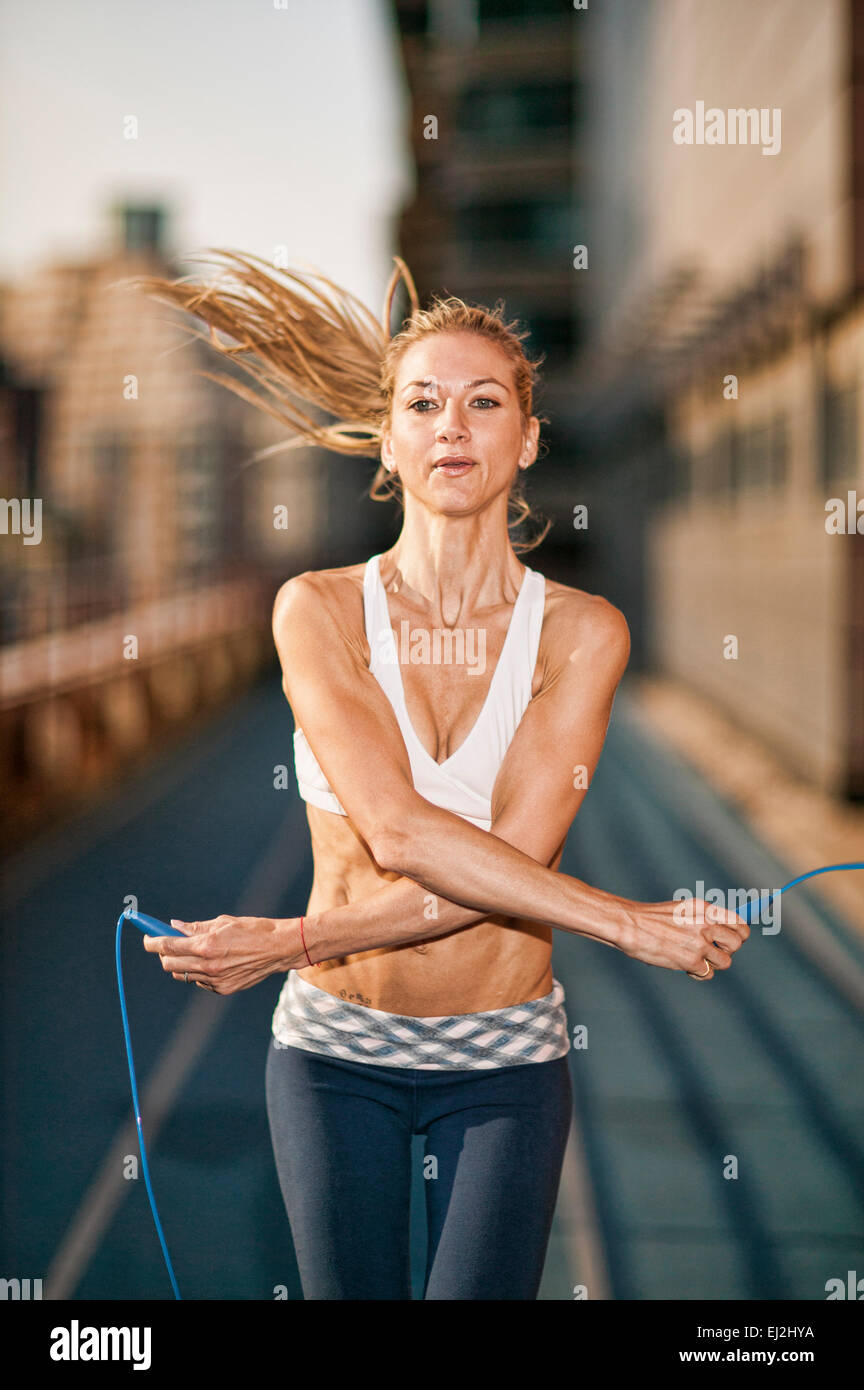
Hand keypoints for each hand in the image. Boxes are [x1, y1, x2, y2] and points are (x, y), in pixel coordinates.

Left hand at [141, 914, 301, 993]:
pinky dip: (197, 973)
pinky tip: (210, 963)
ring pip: (182, 975)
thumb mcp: (224, 922)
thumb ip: (197, 927)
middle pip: (169, 965)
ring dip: (180, 965)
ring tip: (192, 952)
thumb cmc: (254, 930)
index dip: (152, 942)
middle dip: (163, 955)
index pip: (168, 946)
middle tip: (168, 945)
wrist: (280, 949)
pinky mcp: (223, 989)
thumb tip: (175, 927)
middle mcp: (208, 965)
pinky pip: (199, 982)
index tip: (147, 939)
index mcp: (207, 945)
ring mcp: (215, 980)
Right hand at [619, 897, 749, 978]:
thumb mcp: (682, 910)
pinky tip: (686, 967)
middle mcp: (706, 924)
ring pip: (725, 961)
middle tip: (713, 952)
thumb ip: (704, 919)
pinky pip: (708, 973)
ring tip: (697, 960)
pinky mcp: (691, 960)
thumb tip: (724, 933)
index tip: (732, 940)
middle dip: (727, 951)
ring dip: (713, 964)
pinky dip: (699, 974)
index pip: (740, 923)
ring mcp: (700, 943)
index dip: (740, 935)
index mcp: (705, 908)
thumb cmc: (653, 919)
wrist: (630, 925)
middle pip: (737, 943)